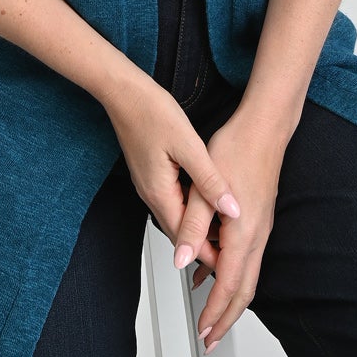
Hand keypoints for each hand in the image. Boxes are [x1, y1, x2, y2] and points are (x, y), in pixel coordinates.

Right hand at [103, 73, 241, 278]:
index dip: (209, 253)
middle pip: (181, 232)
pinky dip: (191, 209)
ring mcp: (149, 185)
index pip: (186, 238)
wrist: (124, 92)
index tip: (231, 264)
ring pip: (177, 217)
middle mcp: (151, 195)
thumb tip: (232, 209)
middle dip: (205, 245)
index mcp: (159, 193)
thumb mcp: (188, 145)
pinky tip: (206, 202)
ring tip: (225, 231)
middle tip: (232, 254)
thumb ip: (210, 180)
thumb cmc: (151, 112)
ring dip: (198, 227)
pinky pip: (173, 201)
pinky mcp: (151, 174)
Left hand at [179, 102, 287, 351]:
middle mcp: (257, 235)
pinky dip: (232, 274)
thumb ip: (191, 226)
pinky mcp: (258, 219)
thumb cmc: (237, 148)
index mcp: (243, 231)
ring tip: (210, 315)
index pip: (229, 284)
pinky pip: (246, 258)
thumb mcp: (204, 186)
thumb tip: (180, 259)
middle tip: (210, 340)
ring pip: (248, 276)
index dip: (214, 312)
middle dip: (226, 318)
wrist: (264, 127)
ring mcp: (260, 228)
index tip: (203, 332)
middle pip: (245, 290)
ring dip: (230, 299)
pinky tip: (211, 270)